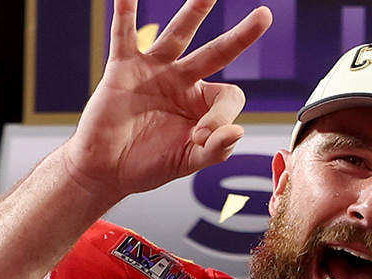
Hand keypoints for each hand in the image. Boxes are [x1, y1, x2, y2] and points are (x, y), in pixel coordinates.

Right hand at [63, 0, 271, 203]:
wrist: (106, 170)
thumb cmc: (147, 166)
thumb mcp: (189, 162)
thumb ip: (216, 150)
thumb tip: (237, 131)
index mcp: (202, 104)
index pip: (229, 95)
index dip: (222, 116)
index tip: (201, 137)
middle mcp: (182, 81)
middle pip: (217, 52)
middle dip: (241, 36)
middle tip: (264, 16)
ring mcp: (154, 71)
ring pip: (179, 34)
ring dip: (195, 11)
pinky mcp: (123, 68)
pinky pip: (124, 35)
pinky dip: (125, 13)